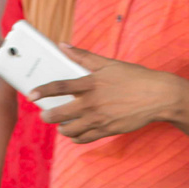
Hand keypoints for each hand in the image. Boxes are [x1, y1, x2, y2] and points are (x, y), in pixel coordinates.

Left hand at [32, 46, 179, 143]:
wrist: (157, 96)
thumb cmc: (134, 78)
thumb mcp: (108, 64)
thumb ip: (83, 56)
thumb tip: (64, 46)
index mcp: (91, 84)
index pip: (60, 87)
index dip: (43, 91)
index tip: (31, 96)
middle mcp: (92, 103)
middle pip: (59, 115)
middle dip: (48, 116)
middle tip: (46, 115)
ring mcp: (98, 119)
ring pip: (69, 131)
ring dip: (62, 129)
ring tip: (62, 124)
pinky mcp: (106, 131)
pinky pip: (83, 139)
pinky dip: (76, 137)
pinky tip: (76, 133)